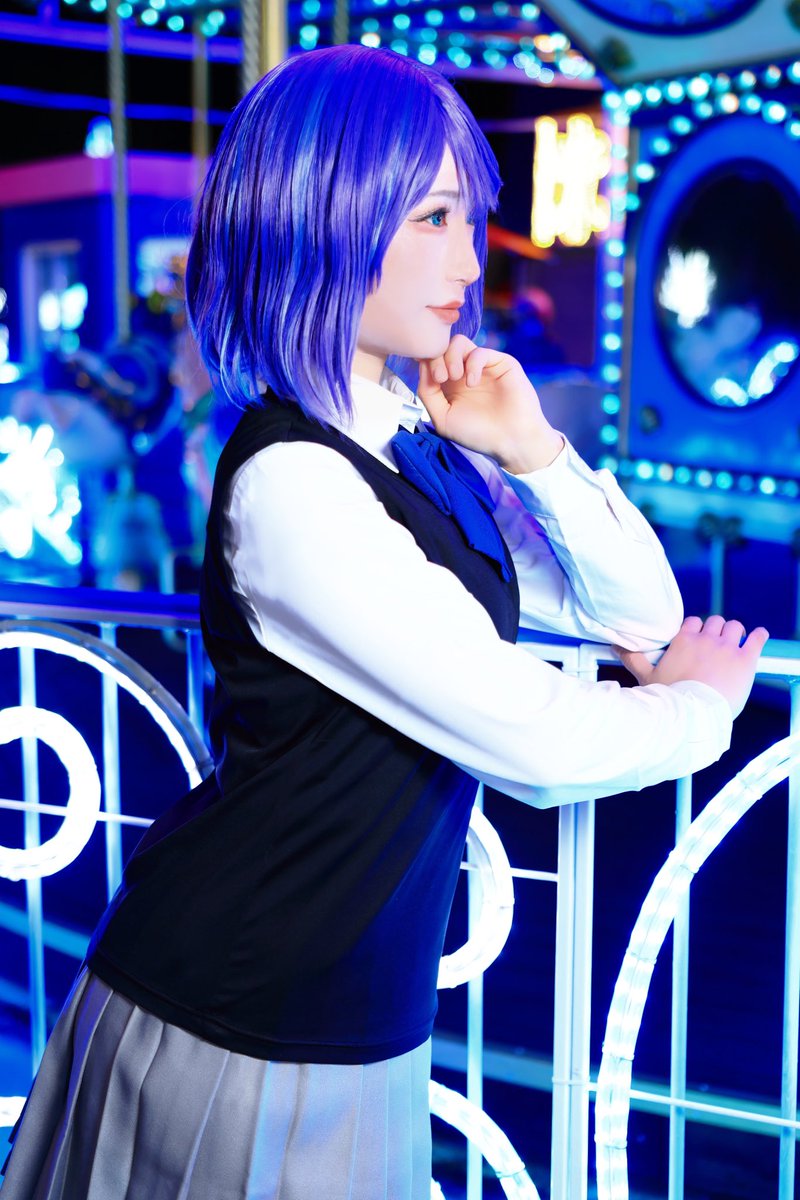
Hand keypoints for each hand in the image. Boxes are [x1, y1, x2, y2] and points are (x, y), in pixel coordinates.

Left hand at [417, 334, 563, 472]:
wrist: (511, 441)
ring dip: (451, 357)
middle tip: (440, 379)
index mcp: (448, 385)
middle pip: (441, 347)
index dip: (424, 362)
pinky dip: (472, 364)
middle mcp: (463, 372)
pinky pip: (480, 351)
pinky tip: (472, 382)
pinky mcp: (500, 362)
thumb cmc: (478, 434)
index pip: (430, 360)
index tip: (430, 380)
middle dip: (435, 359)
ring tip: (454, 378)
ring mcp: (481, 366)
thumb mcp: (443, 418)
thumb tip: (422, 365)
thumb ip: (428, 393)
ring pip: (458, 343)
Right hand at [617, 615, 768, 717]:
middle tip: (716, 645)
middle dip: (716, 630)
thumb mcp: (646, 677)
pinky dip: (759, 636)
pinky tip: (758, 637)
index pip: (693, 622)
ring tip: (735, 643)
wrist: (693, 715)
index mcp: (684, 640)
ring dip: (735, 633)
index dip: (697, 630)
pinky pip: (757, 638)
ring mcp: (727, 648)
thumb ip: (633, 658)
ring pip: (735, 627)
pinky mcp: (745, 659)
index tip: (697, 640)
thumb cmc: (669, 698)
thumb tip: (615, 646)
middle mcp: (706, 639)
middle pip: (715, 621)